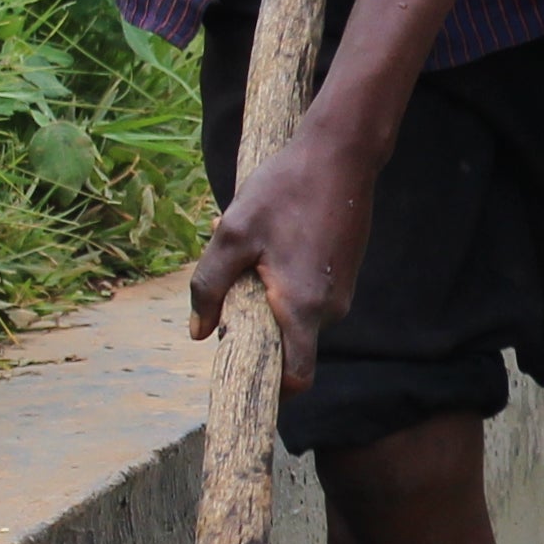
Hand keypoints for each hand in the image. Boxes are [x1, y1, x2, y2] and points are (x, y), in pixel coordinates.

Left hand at [188, 111, 380, 395]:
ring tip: (253, 249)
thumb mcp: (230, 235)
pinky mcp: (344, 274)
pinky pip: (308, 295)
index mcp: (301, 308)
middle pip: (289, 344)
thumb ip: (208, 287)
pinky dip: (285, 280)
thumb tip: (199, 333)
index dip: (271, 389)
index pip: (296, 378)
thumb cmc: (283, 192)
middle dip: (256, 324)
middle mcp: (330, 310)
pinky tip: (273, 239)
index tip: (243, 375)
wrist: (340, 155)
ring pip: (296, 316)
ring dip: (268, 296)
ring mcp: (341, 292)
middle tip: (233, 282)